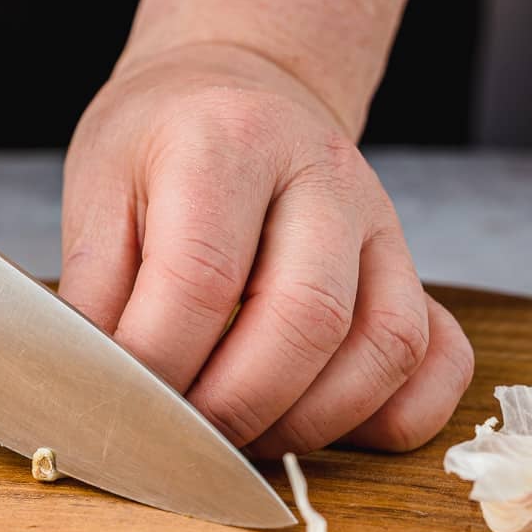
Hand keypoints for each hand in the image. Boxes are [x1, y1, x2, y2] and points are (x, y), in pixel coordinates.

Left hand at [60, 42, 472, 456]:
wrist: (231, 92)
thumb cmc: (157, 148)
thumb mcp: (98, 196)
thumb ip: (96, 294)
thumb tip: (97, 392)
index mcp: (224, 143)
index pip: (200, 278)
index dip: (158, 365)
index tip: (122, 407)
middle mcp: (319, 175)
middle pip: (305, 320)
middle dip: (234, 409)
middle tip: (180, 439)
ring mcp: (379, 222)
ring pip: (382, 347)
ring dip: (308, 423)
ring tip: (240, 438)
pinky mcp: (409, 265)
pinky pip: (435, 357)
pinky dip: (393, 414)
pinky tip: (328, 427)